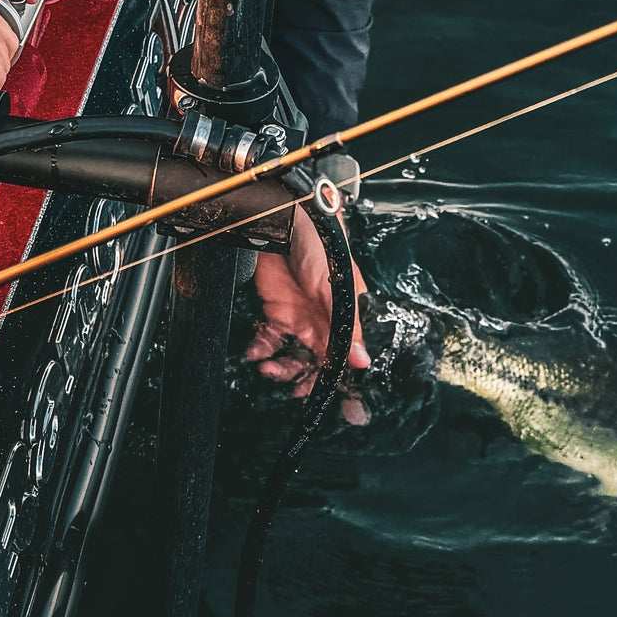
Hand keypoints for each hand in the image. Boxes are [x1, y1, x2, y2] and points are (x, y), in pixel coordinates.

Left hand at [245, 207, 370, 426]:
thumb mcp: (337, 287)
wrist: (286, 219)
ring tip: (267, 369)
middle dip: (303, 379)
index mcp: (344, 317)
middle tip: (290, 388)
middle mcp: (322, 320)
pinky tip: (255, 353)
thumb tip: (361, 361)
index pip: (344, 356)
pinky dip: (261, 349)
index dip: (335, 379)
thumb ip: (346, 326)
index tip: (324, 397)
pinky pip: (268, 339)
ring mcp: (298, 316)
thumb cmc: (321, 245)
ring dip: (279, 367)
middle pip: (315, 362)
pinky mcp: (275, 309)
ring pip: (290, 355)